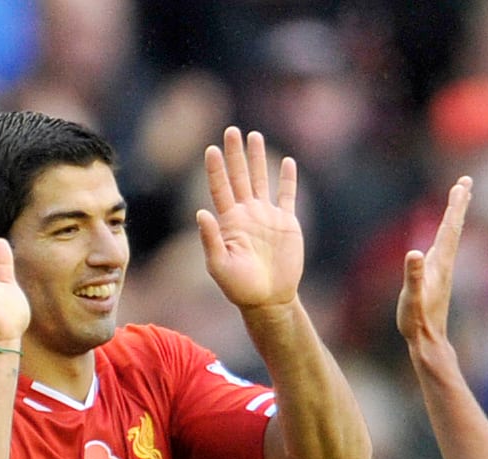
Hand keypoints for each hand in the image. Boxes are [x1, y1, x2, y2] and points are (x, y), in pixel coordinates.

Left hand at [197, 127, 302, 310]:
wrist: (268, 300)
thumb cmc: (240, 287)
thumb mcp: (219, 265)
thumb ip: (210, 239)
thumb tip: (200, 212)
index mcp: (229, 222)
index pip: (220, 188)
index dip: (216, 169)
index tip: (211, 149)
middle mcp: (246, 214)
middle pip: (239, 176)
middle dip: (236, 153)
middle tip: (231, 130)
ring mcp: (266, 216)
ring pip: (261, 180)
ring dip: (258, 158)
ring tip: (255, 136)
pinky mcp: (286, 223)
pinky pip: (287, 196)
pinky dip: (287, 179)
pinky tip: (287, 162)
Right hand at [397, 176, 471, 346]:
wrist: (428, 341)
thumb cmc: (417, 320)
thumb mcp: (412, 299)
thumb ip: (414, 277)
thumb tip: (414, 253)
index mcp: (440, 263)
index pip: (449, 228)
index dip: (455, 206)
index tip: (463, 184)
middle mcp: (444, 263)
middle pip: (453, 228)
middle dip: (459, 204)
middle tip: (465, 182)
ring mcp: (441, 270)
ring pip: (450, 236)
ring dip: (455, 216)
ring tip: (459, 199)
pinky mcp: (437, 277)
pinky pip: (444, 246)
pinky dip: (446, 232)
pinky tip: (444, 233)